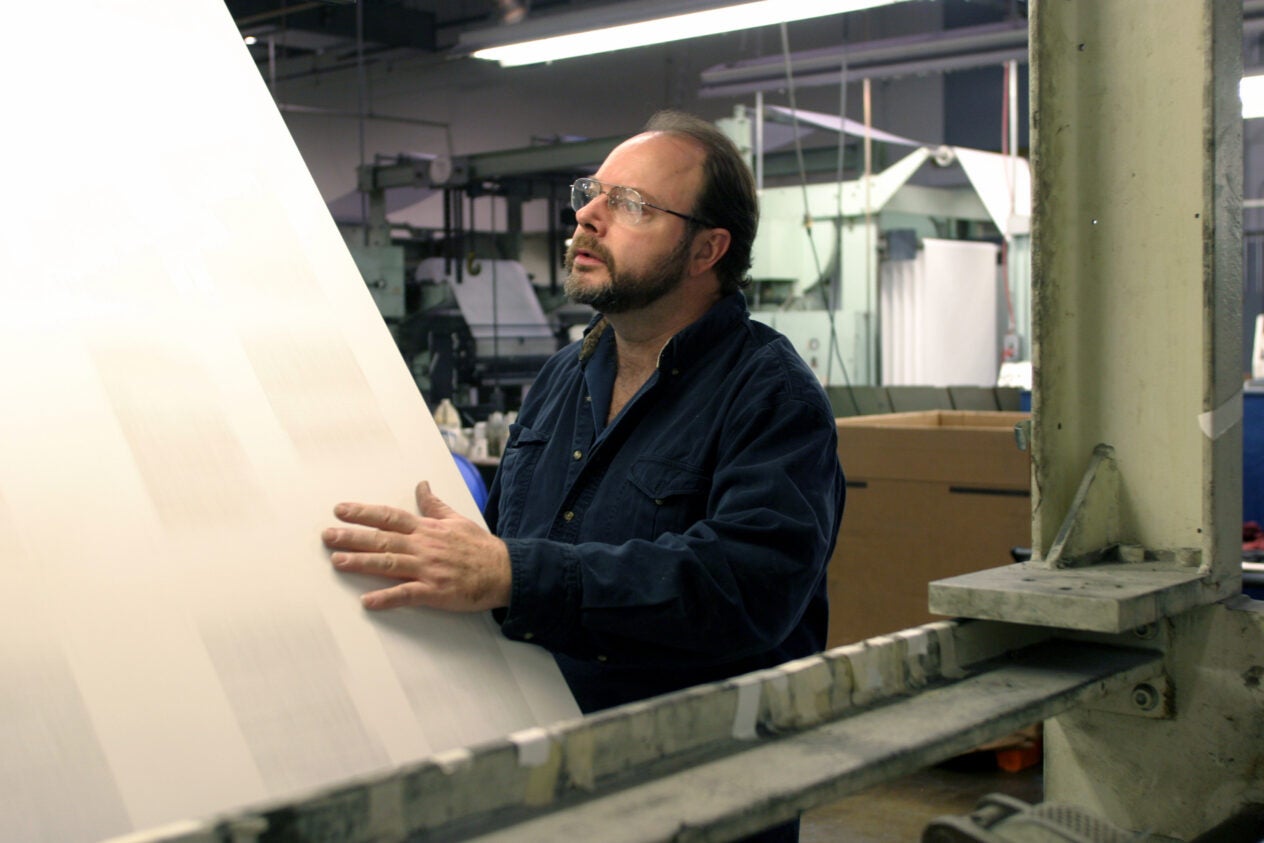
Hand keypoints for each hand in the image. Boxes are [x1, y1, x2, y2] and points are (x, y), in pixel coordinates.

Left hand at [322, 481, 510, 611]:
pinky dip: (387, 598)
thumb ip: (434, 505)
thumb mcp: (456, 519)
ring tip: (337, 562)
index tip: (340, 510)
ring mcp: (428, 569)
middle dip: (352, 536)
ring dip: (362, 562)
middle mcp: (423, 546)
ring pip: (389, 563)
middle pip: (382, 539)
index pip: (389, 517)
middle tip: (327, 535)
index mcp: (427, 529)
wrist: (504, 571)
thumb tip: (421, 486)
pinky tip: (368, 602)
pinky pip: (407, 594)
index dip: (363, 513)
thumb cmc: (480, 547)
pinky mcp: (435, 592)